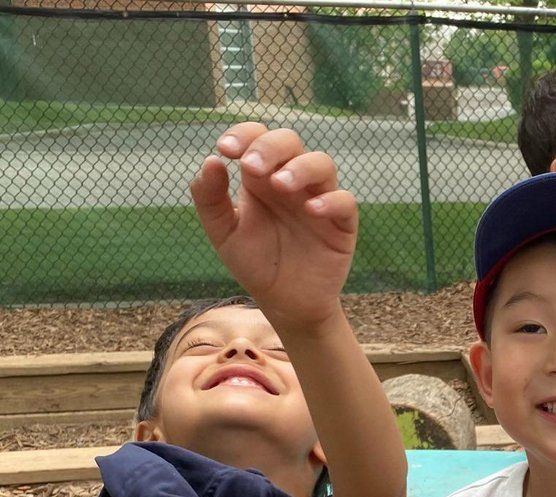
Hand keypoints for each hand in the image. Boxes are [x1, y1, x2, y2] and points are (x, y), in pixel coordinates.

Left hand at [190, 123, 356, 326]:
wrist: (284, 302)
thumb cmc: (255, 263)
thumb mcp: (223, 232)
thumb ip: (210, 198)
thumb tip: (211, 161)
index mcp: (262, 178)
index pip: (257, 138)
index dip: (243, 134)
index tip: (225, 149)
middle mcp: (292, 182)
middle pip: (290, 141)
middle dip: (270, 147)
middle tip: (251, 168)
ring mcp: (319, 199)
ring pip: (322, 163)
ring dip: (301, 167)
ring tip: (281, 185)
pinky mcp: (341, 224)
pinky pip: (345, 201)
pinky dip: (331, 201)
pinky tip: (311, 211)